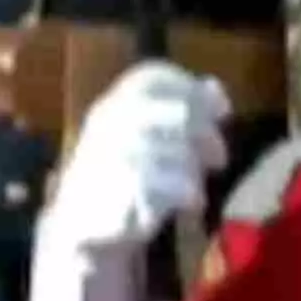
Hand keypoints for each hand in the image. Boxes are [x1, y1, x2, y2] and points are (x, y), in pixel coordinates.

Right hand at [48, 64, 232, 260]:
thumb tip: (213, 84)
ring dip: (196, 171)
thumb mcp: (148, 136)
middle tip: (219, 159)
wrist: (77, 223)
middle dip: (207, 135)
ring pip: (180, 151)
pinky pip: (174, 184)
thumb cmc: (118, 176)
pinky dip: (189, 194)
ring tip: (195, 186)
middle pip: (179, 112)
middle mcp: (107, 122)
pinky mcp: (121, 190)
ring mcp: (111, 154)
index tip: (222, 112)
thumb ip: (178, 109)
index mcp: (110, 104)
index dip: (193, 88)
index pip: (152, 76)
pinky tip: (191, 203)